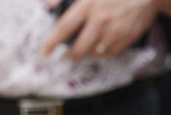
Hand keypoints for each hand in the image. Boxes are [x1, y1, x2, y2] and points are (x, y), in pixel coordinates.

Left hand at [41, 0, 159, 60]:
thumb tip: (50, 6)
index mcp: (88, 4)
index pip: (64, 28)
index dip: (51, 43)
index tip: (44, 53)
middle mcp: (100, 20)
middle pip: (78, 48)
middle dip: (70, 54)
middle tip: (67, 54)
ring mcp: (115, 30)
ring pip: (93, 53)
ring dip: (87, 52)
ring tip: (86, 46)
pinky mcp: (127, 37)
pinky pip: (110, 54)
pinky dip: (103, 53)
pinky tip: (101, 46)